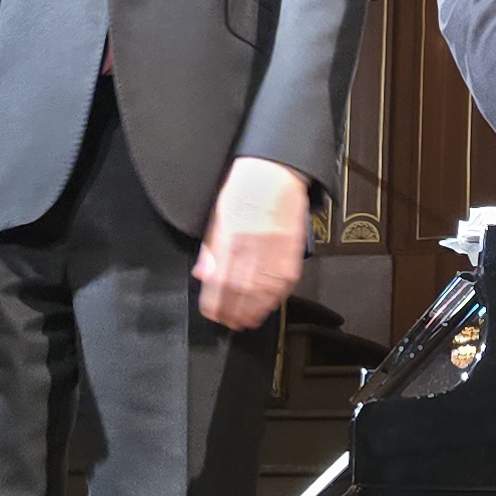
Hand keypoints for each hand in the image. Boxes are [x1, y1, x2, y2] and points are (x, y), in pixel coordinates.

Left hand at [193, 157, 308, 330]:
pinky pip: (285, 281)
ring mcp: (276, 248)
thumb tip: (202, 274)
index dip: (215, 302)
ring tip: (246, 321)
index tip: (212, 313)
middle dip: (234, 312)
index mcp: (232, 236)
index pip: (220, 280)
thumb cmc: (244, 189)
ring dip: (255, 310)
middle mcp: (254, 245)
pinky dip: (275, 298)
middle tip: (229, 323)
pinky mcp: (293, 249)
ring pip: (265, 289)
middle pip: (242, 290)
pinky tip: (267, 306)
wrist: (275, 172)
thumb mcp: (218, 215)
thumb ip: (210, 248)